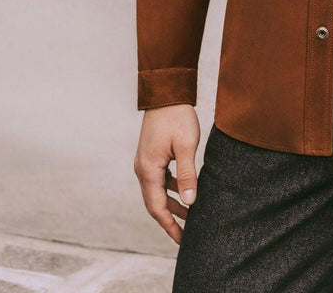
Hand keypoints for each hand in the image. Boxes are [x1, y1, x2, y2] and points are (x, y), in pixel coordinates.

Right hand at [133, 103, 200, 243]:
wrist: (166, 93)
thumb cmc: (177, 117)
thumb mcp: (186, 146)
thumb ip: (187, 175)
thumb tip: (189, 203)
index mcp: (148, 170)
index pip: (157, 207)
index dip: (169, 225)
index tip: (181, 240)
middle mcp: (142, 168)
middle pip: (154, 202)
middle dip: (169, 219)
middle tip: (186, 234)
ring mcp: (145, 161)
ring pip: (157, 191)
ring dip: (171, 203)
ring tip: (190, 214)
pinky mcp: (151, 155)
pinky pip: (159, 179)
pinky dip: (170, 188)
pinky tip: (184, 190)